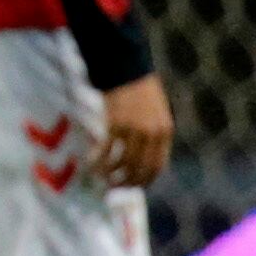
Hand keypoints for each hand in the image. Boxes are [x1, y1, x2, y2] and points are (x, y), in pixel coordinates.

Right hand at [95, 73, 171, 189]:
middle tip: (115, 187)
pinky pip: (106, 150)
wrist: (127, 68)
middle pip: (140, 168)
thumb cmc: (140, 89)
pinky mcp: (115, 124)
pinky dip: (99, 161)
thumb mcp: (156, 113)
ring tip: (101, 178)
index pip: (158, 166)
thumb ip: (153, 134)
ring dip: (111, 174)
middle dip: (127, 181)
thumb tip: (143, 156)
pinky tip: (91, 164)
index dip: (145, 180)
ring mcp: (134, 130)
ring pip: (122, 162)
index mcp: (164, 131)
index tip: (133, 186)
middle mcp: (152, 134)